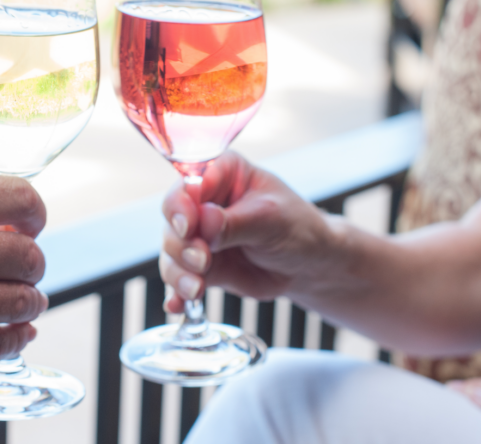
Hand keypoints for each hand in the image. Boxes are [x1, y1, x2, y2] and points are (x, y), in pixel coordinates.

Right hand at [0, 174, 48, 387]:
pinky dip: (15, 339)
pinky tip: (12, 334)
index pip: (25, 200)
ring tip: (15, 303)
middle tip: (15, 271)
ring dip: (27, 302)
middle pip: (31, 258)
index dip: (33, 216)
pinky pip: (2, 345)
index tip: (28, 227)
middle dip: (28, 264)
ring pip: (25, 302)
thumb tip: (5, 226)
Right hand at [159, 150, 331, 312]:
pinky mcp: (199, 265)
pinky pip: (179, 277)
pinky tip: (178, 305)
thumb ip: (234, 222)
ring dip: (179, 271)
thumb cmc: (296, 228)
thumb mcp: (270, 219)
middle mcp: (203, 201)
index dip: (182, 204)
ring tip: (196, 288)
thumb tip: (203, 220)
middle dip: (181, 244)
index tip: (188, 226)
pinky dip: (177, 292)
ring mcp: (199, 235)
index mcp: (223, 174)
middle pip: (173, 219)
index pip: (189, 183)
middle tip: (202, 261)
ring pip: (172, 251)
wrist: (309, 266)